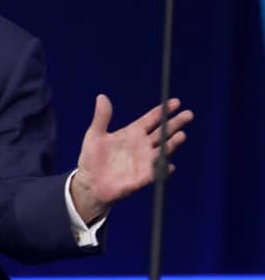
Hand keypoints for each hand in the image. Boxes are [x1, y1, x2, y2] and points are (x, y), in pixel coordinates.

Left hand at [70, 94, 191, 223]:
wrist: (90, 183)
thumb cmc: (92, 158)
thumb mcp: (95, 135)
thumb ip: (102, 117)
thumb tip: (101, 96)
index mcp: (132, 133)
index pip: (151, 119)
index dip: (163, 111)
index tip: (175, 102)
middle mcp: (142, 146)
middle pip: (163, 132)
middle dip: (175, 123)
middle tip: (188, 114)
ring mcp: (145, 161)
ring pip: (163, 150)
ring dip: (172, 143)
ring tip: (181, 135)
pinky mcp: (143, 177)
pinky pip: (157, 172)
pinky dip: (163, 168)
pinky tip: (169, 165)